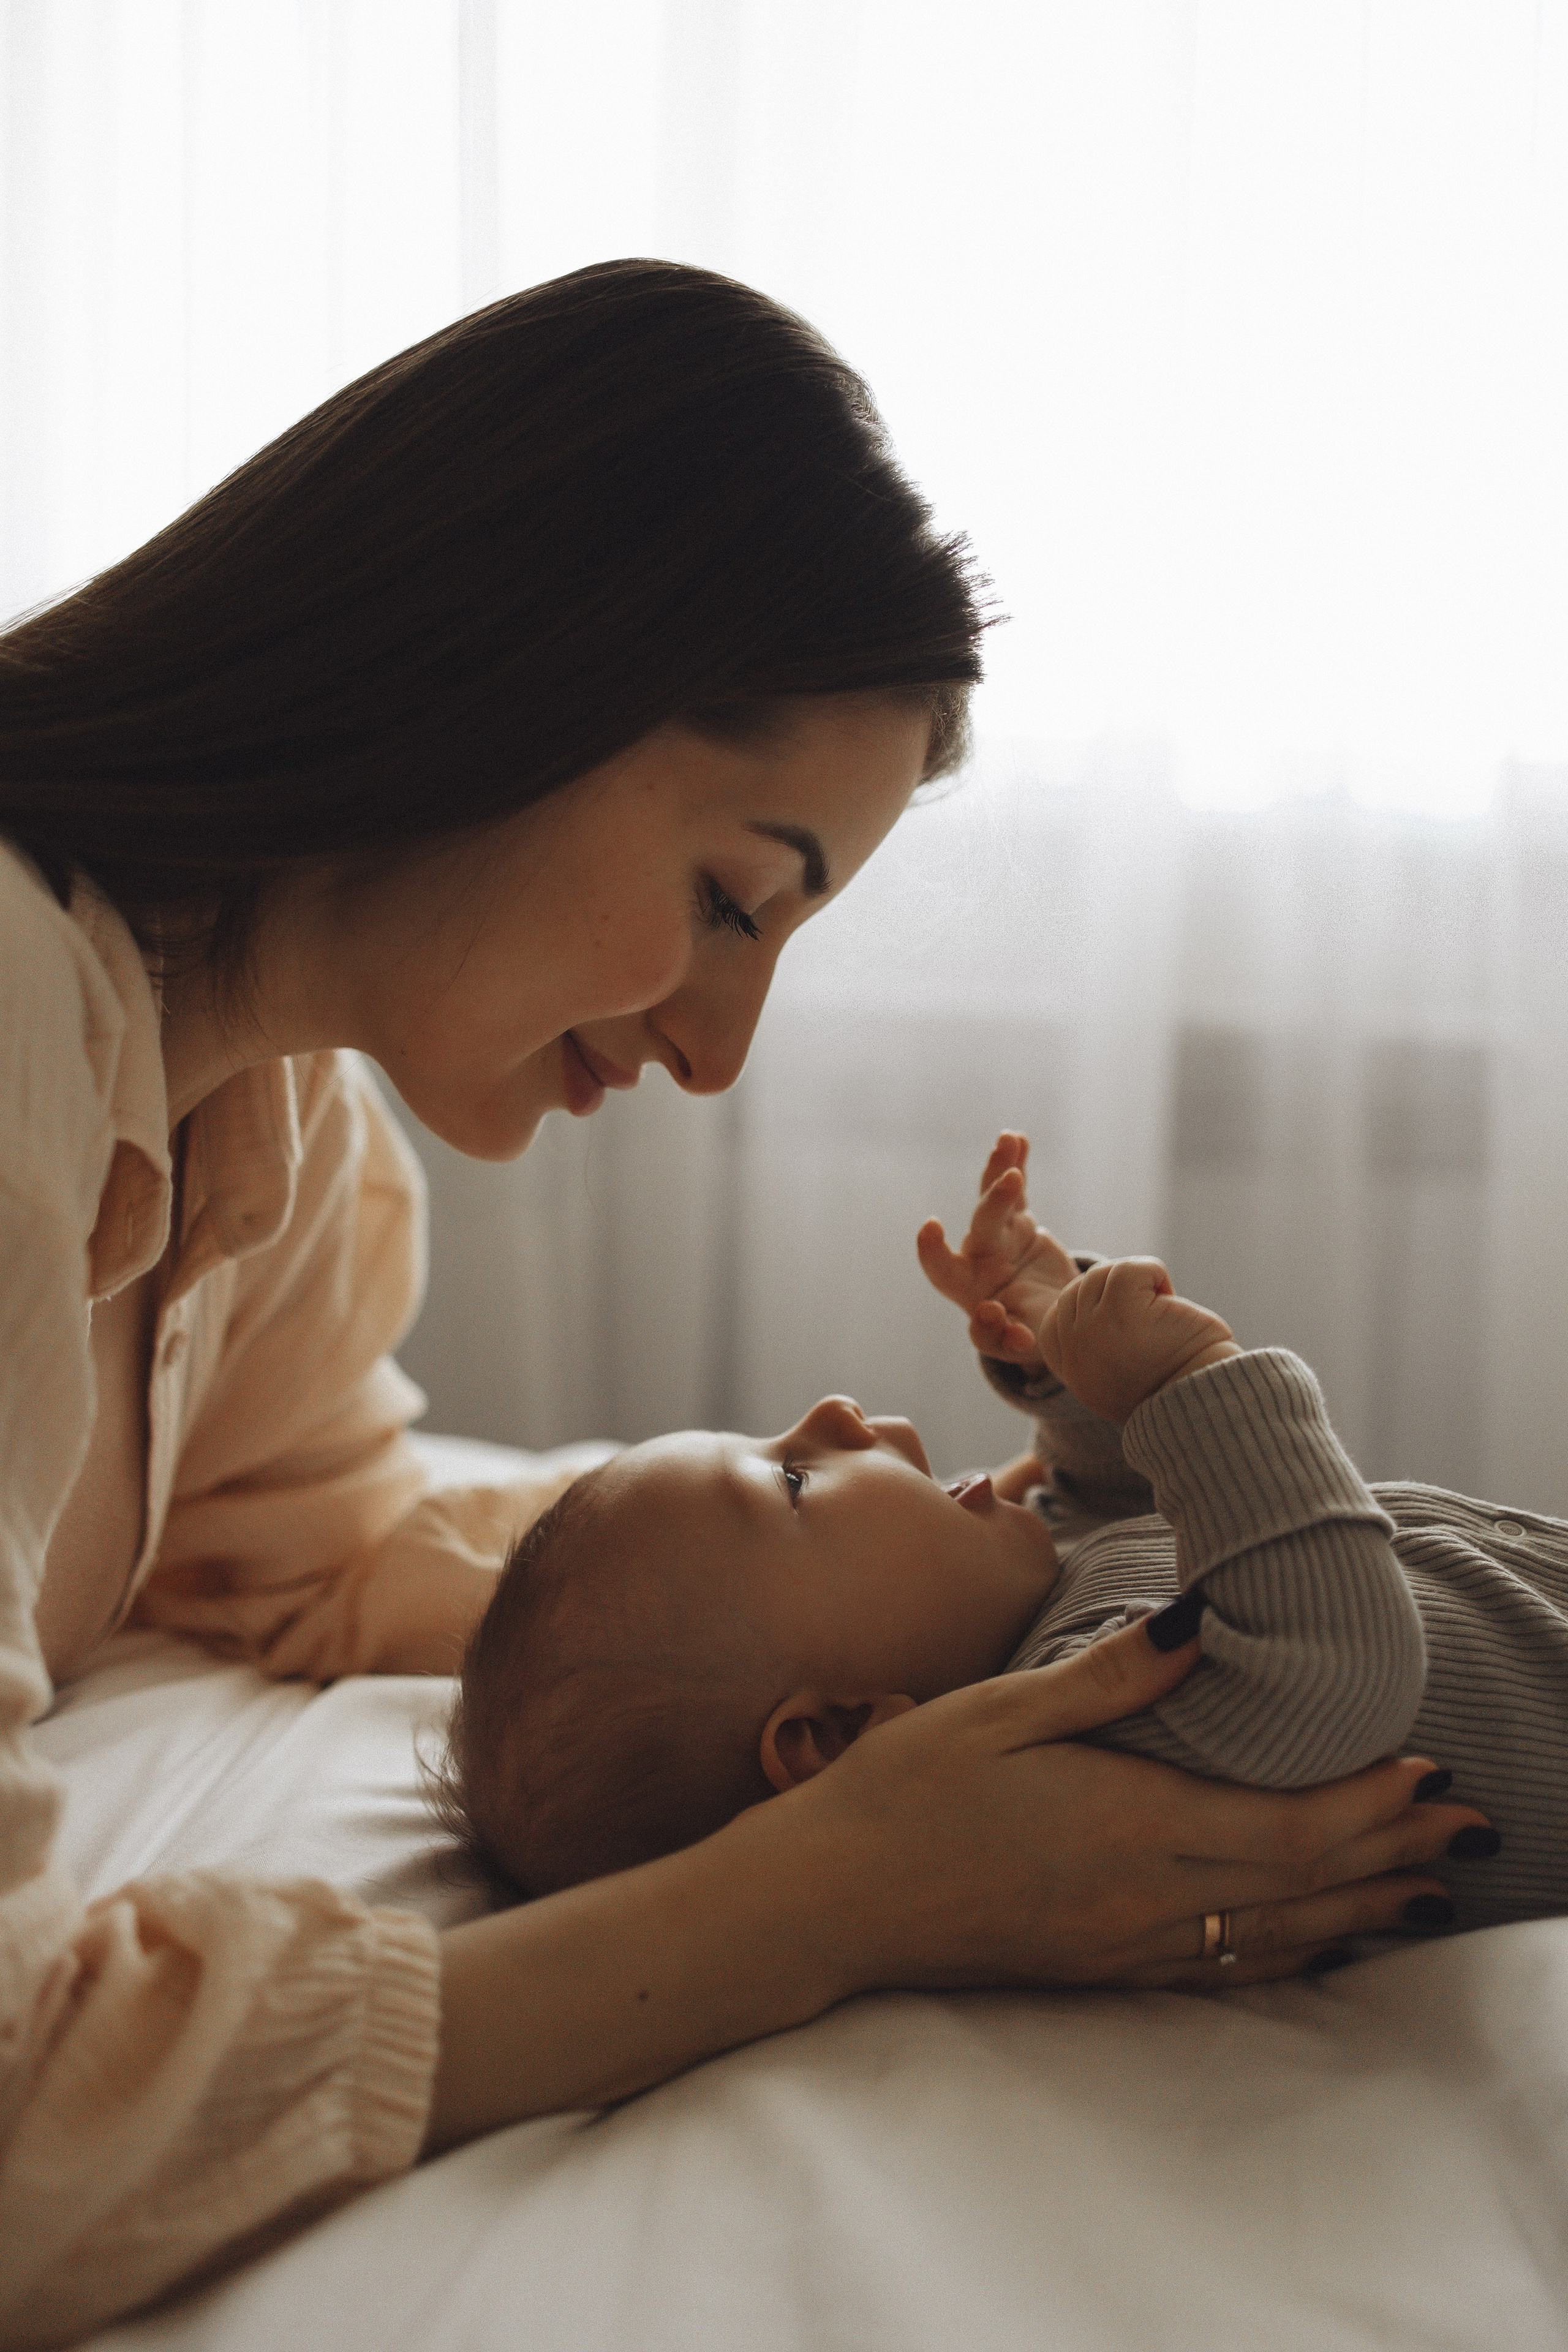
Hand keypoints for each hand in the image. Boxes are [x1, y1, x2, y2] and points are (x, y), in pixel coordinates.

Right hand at [427, 1618, 1493, 2148]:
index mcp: (1125, 1826)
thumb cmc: (901, 1791)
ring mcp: (1124, 1944)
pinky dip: (1294, 1949)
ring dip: (1360, 1905)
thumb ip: (1108, 1678)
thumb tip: (1201, 1622)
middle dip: (1392, 1854)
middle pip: (1302, 1884)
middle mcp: (1142, 1899)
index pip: (1285, 1825)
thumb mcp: (998, 1711)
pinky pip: (1226, 1968)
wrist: (828, 1899)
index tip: (1424, 1768)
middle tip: (1465, 1825)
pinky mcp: (1100, 1966)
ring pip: (1276, 1934)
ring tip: (1427, 1884)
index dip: (1368, 1804)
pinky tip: (1321, 1937)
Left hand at [917, 1132, 1077, 1367]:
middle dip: (995, 1203)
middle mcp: (978, 1256)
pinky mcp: (1020, 1222)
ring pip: (996, 1200)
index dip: (932, 1251)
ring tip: (1007, 1141)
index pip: (942, 1270)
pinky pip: (1017, 1189)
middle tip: (1012, 1182)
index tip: (930, 1227)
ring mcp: (998, 1235)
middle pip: (982, 1225)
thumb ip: (1001, 1339)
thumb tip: (991, 1315)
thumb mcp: (1014, 1346)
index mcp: (967, 1289)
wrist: (1046, 1319)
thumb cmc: (1024, 1334)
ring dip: (1000, 1171)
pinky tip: (1018, 1138)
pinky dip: (1017, 1164)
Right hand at [1041, 1257, 1239, 1423]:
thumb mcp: (1120, 1373)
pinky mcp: (1121, 1311)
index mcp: (1072, 1371)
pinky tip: (1171, 1300)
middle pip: (1078, 1290)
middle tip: (1151, 1317)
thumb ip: (1097, 1347)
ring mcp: (1092, 1330)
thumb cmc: (1176, 1381)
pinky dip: (1154, 1274)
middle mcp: (1074, 1351)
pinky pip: (1129, 1269)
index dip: (1092, 1309)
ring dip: (1137, 1284)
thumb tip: (1095, 1303)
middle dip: (1115, 1292)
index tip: (1128, 1326)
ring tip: (1162, 1313)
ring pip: (1100, 1276)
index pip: (1054, 1321)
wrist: (1206, 1398)